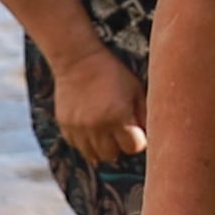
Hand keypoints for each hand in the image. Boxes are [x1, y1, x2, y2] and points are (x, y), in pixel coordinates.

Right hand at [48, 42, 147, 159]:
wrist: (78, 59)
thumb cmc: (112, 73)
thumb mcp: (135, 90)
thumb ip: (144, 115)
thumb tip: (149, 137)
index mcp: (118, 116)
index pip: (133, 147)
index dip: (138, 141)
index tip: (136, 132)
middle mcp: (97, 125)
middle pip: (112, 155)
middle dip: (119, 146)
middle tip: (119, 131)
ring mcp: (79, 127)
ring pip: (93, 155)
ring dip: (101, 147)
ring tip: (105, 130)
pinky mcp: (65, 125)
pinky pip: (77, 146)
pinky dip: (85, 142)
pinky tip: (91, 127)